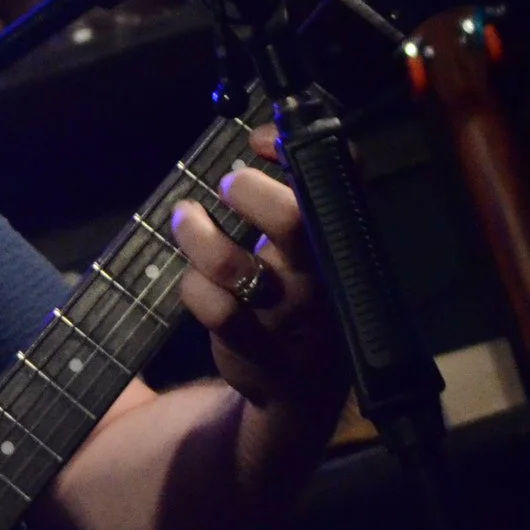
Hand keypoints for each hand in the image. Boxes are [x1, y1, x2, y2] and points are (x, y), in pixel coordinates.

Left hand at [167, 127, 346, 419]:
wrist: (298, 393)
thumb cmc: (294, 298)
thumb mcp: (304, 248)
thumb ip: (292, 195)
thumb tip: (265, 137)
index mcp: (343, 241)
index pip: (343, 180)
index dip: (301, 148)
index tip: (259, 139)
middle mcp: (328, 277)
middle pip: (295, 221)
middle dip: (251, 193)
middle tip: (227, 184)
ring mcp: (297, 319)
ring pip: (237, 268)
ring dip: (199, 237)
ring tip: (186, 218)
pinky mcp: (264, 356)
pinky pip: (218, 312)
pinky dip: (195, 288)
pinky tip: (193, 280)